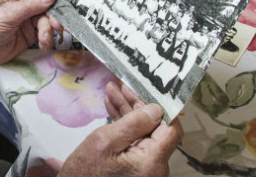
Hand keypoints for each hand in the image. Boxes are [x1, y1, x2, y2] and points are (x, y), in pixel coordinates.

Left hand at [0, 0, 62, 68]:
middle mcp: (24, 2)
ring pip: (48, 19)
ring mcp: (28, 17)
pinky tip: (42, 44)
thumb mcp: (7, 14)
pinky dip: (46, 38)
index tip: (63, 1)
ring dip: (49, 30)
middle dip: (54, 14)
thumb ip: (30, 5)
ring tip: (44, 39)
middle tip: (57, 24)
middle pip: (48, 3)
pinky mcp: (31, 32)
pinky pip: (45, 32)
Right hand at [59, 82, 182, 176]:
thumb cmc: (84, 173)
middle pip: (156, 129)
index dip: (162, 107)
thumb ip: (133, 123)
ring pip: (144, 133)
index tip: (148, 90)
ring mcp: (146, 169)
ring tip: (113, 92)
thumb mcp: (105, 141)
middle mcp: (154, 168)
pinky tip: (113, 108)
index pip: (171, 130)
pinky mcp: (137, 167)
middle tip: (124, 86)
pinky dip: (125, 126)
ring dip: (128, 112)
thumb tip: (155, 109)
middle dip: (138, 105)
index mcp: (151, 163)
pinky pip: (136, 142)